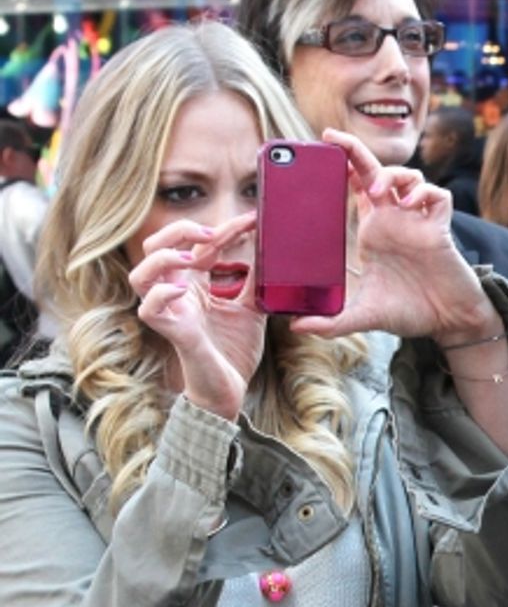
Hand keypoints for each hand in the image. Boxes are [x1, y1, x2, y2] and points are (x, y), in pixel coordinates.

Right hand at [129, 213, 262, 419]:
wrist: (231, 389)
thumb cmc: (234, 349)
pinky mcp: (172, 332)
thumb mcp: (252, 305)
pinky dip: (162, 295)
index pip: (195, 244)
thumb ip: (255, 278)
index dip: (222, 227)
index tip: (253, 217)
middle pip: (153, 247)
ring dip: (163, 259)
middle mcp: (175, 294)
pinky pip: (149, 309)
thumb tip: (269, 248)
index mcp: (193, 284)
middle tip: (213, 233)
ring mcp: (170, 313)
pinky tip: (184, 291)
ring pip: (139, 275)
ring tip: (192, 258)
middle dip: (178, 230)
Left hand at [291, 130, 495, 341]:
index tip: (320, 149)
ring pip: (410, 176)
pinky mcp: (440, 229)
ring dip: (392, 175)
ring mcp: (418, 222)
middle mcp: (395, 219)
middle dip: (356, 150)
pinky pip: (437, 196)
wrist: (448, 321)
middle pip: (377, 171)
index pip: (355, 186)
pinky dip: (424, 193)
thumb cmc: (409, 310)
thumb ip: (332, 322)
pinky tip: (409, 205)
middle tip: (334, 138)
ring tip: (376, 192)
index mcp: (374, 230)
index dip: (342, 165)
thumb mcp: (364, 316)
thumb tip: (297, 326)